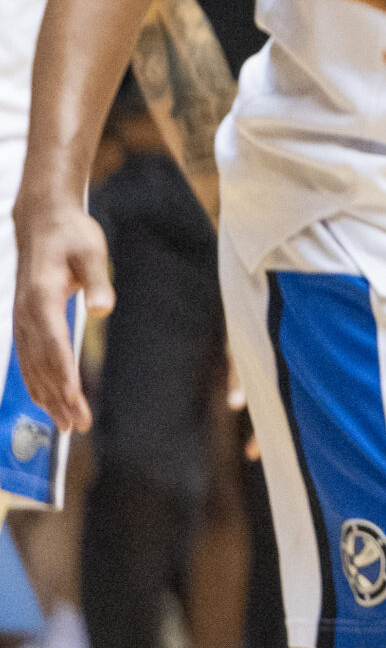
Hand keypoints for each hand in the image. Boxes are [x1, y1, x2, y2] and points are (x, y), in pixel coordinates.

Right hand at [13, 202, 109, 432]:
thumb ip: (97, 281)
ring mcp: (21, 319)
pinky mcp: (24, 320)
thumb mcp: (92, 252)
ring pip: (31, 366)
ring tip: (65, 423)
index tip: (75, 402)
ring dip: (46, 396)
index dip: (64, 377)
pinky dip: (36, 382)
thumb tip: (102, 309)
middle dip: (58, 397)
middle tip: (78, 426)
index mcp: (41, 299)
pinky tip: (46, 400)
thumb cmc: (72, 235)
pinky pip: (27, 358)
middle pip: (41, 364)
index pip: (53, 346)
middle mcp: (26, 314)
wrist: (43, 222)